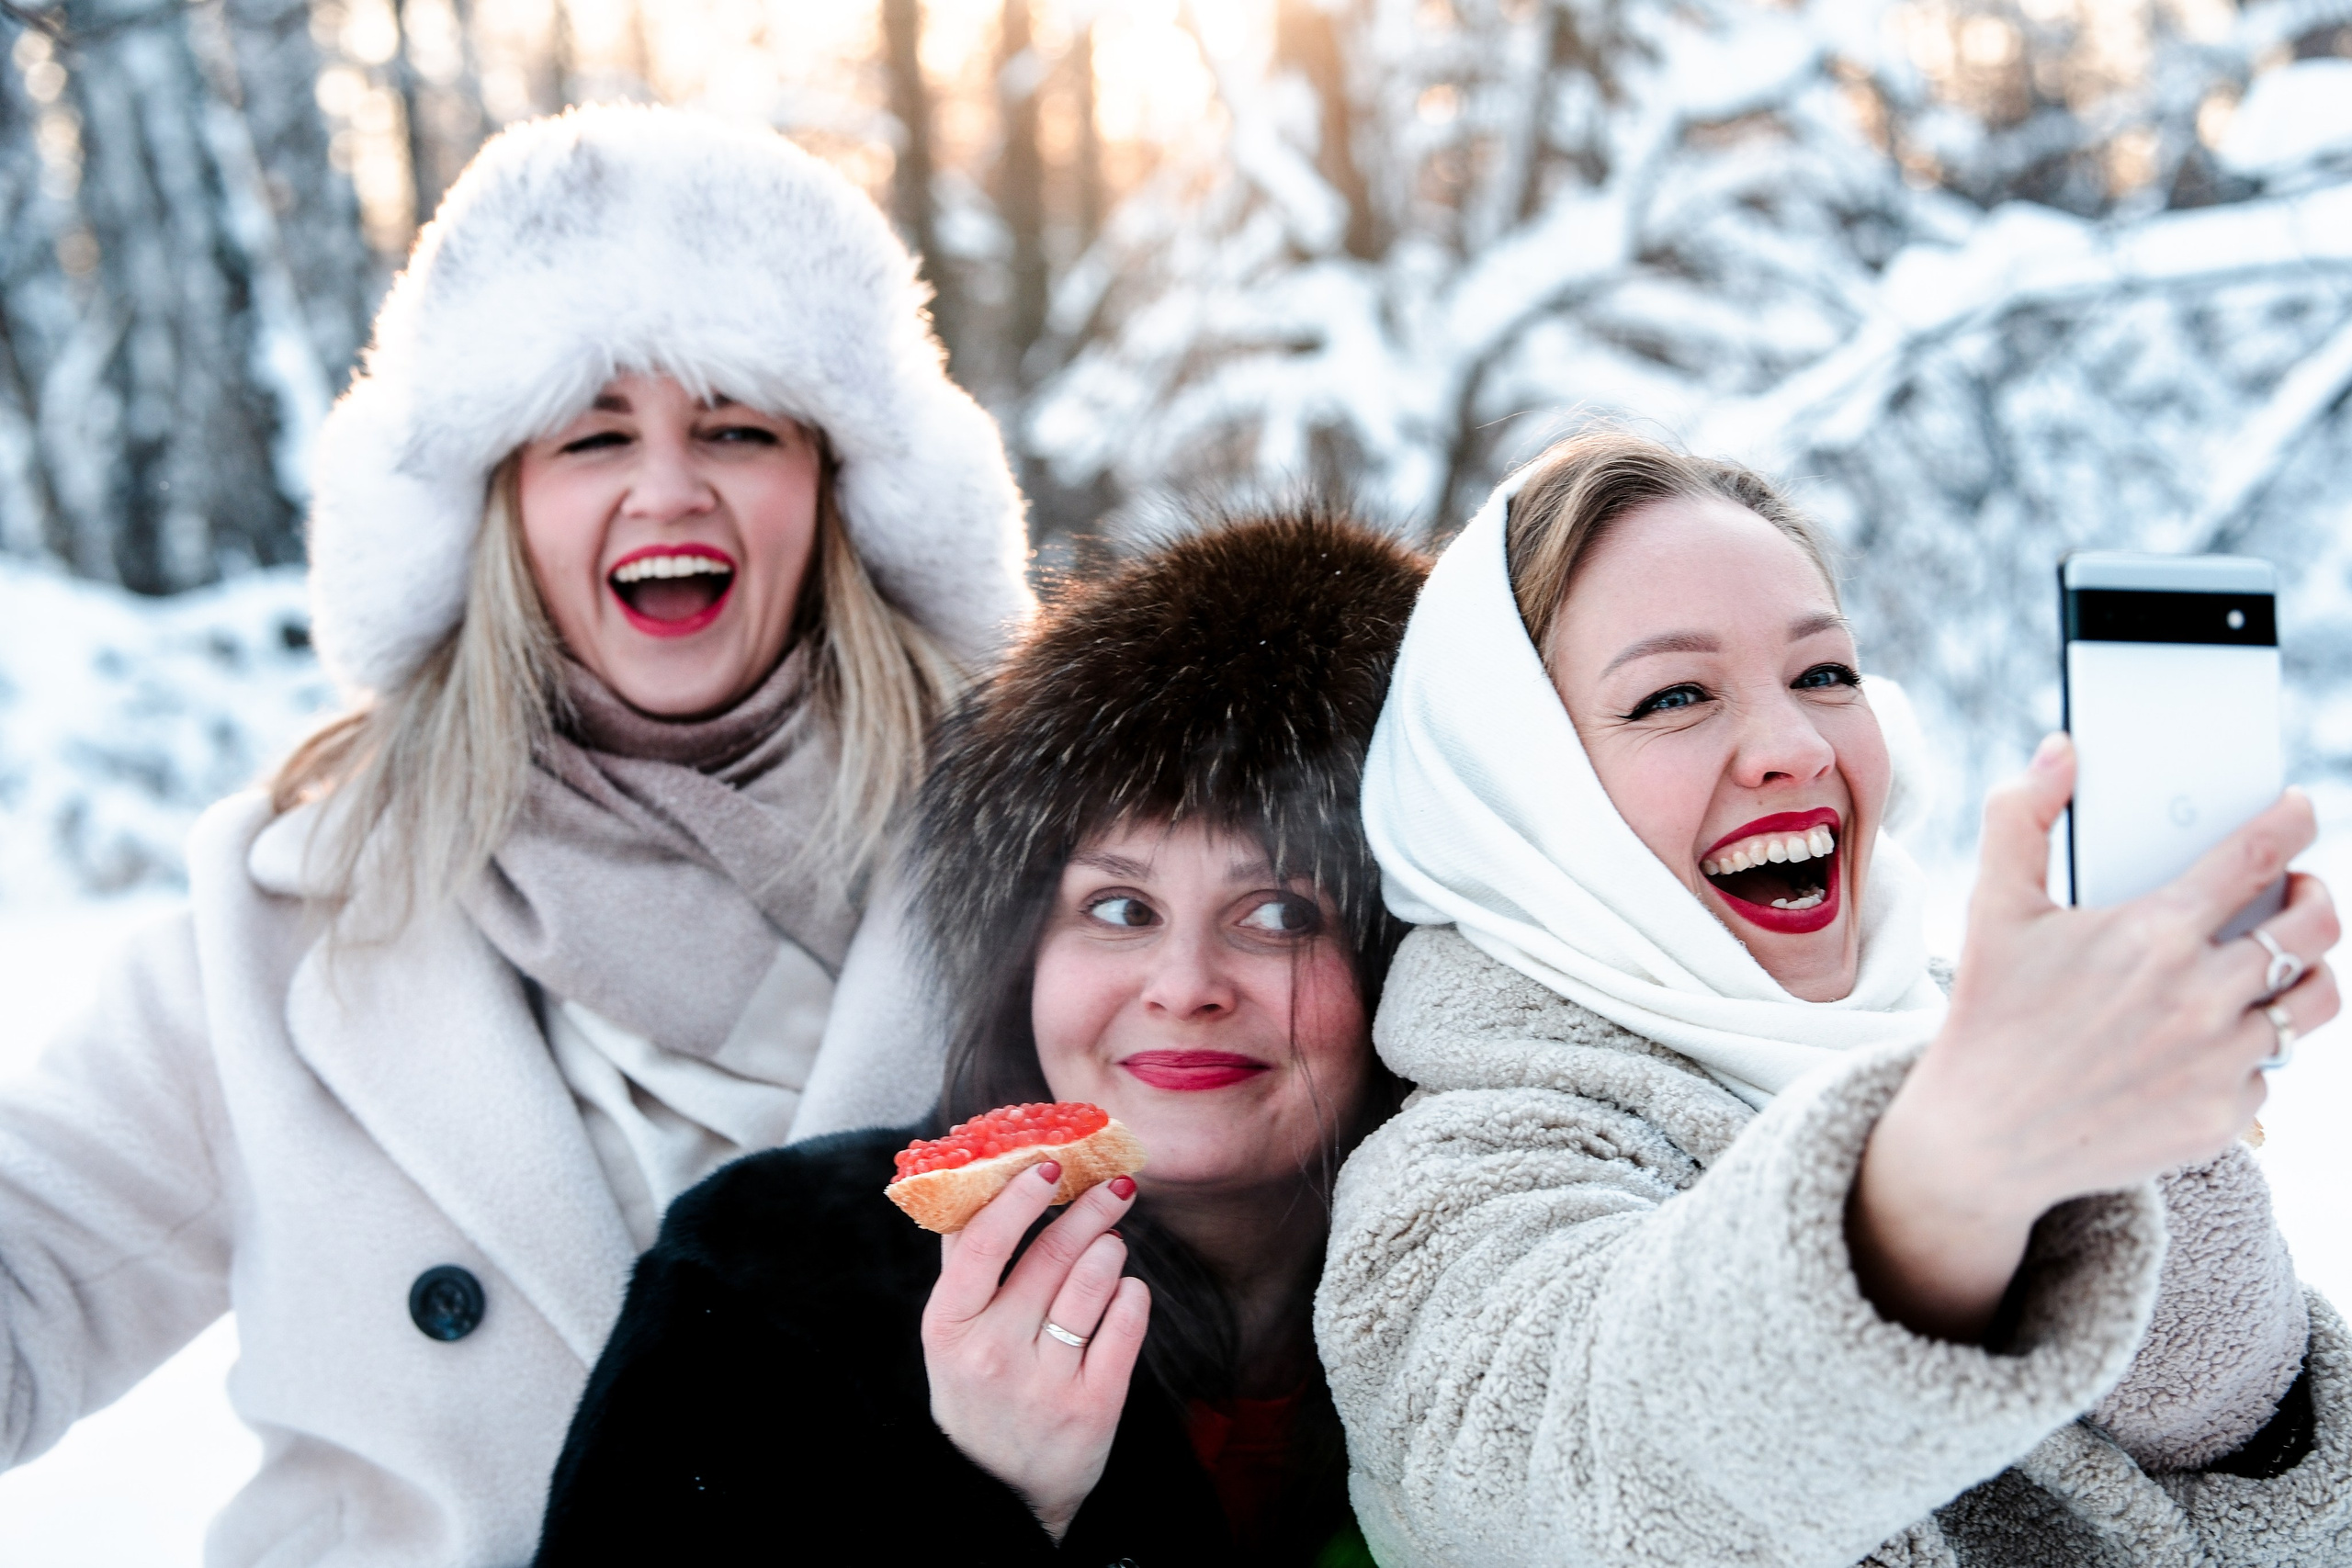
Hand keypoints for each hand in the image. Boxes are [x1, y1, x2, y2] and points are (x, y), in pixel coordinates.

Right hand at [921, 1162, 1149, 1540]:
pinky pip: (1126, 1320)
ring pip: (1096, 1280)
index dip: (1019, 1197)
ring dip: (1111, 1249)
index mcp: (949, 1327)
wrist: (999, 1493)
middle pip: (1052, 1254)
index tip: (1049, 1166)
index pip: (983, 1243)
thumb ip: (965, 1262)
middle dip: (1090, 1210)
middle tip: (1114, 1186)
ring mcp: (1045, 1383)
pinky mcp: (1093, 1407)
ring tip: (1111, 1246)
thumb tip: (982, 1173)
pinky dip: (1131, 1294)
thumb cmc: (977, 1391)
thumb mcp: (951, 1334)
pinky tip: (1124, 1292)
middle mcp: (994, 1354)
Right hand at [1850, 733, 2339, 1341]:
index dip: (2291, 820)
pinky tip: (2209, 1039)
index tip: (2299, 808)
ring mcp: (2219, 1061)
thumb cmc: (1990, 1016)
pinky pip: (2271, 1069)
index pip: (2256, 856)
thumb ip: (2022, 818)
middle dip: (2315, 896)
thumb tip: (2063, 751)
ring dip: (2309, 972)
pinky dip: (2249, 1049)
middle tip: (2297, 891)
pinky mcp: (2224, 1117)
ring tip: (2278, 963)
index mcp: (2153, 933)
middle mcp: (2201, 995)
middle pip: (2312, 927)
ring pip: (2315, 1001)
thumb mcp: (1992, 910)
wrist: (1984, 1141)